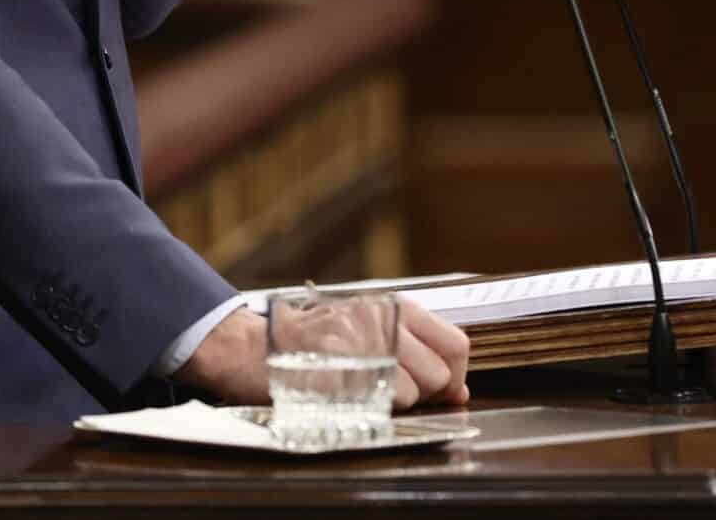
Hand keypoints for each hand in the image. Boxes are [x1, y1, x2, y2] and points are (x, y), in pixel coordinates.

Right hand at [173, 299, 472, 409]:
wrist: (255, 348)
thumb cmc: (313, 341)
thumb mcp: (365, 328)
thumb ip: (414, 350)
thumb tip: (459, 389)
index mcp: (393, 307)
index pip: (456, 343)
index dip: (455, 374)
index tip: (443, 388)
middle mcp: (384, 320)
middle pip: (439, 373)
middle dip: (425, 393)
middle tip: (391, 389)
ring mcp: (365, 344)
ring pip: (417, 390)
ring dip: (398, 402)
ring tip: (364, 389)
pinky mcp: (346, 369)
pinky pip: (387, 401)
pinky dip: (377, 408)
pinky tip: (351, 395)